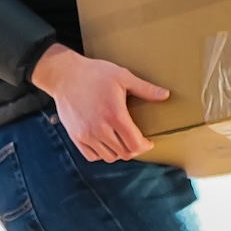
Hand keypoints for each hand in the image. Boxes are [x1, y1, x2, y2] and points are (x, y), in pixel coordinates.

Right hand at [30, 44, 169, 162]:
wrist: (64, 75)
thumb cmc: (94, 73)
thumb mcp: (122, 76)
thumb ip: (145, 89)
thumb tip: (166, 95)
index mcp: (115, 114)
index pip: (135, 144)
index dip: (145, 146)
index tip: (148, 141)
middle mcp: (100, 128)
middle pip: (124, 153)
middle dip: (134, 149)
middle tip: (136, 140)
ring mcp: (86, 134)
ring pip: (109, 157)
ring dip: (119, 152)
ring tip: (121, 141)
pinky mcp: (75, 136)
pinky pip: (92, 156)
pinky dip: (101, 154)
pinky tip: (105, 143)